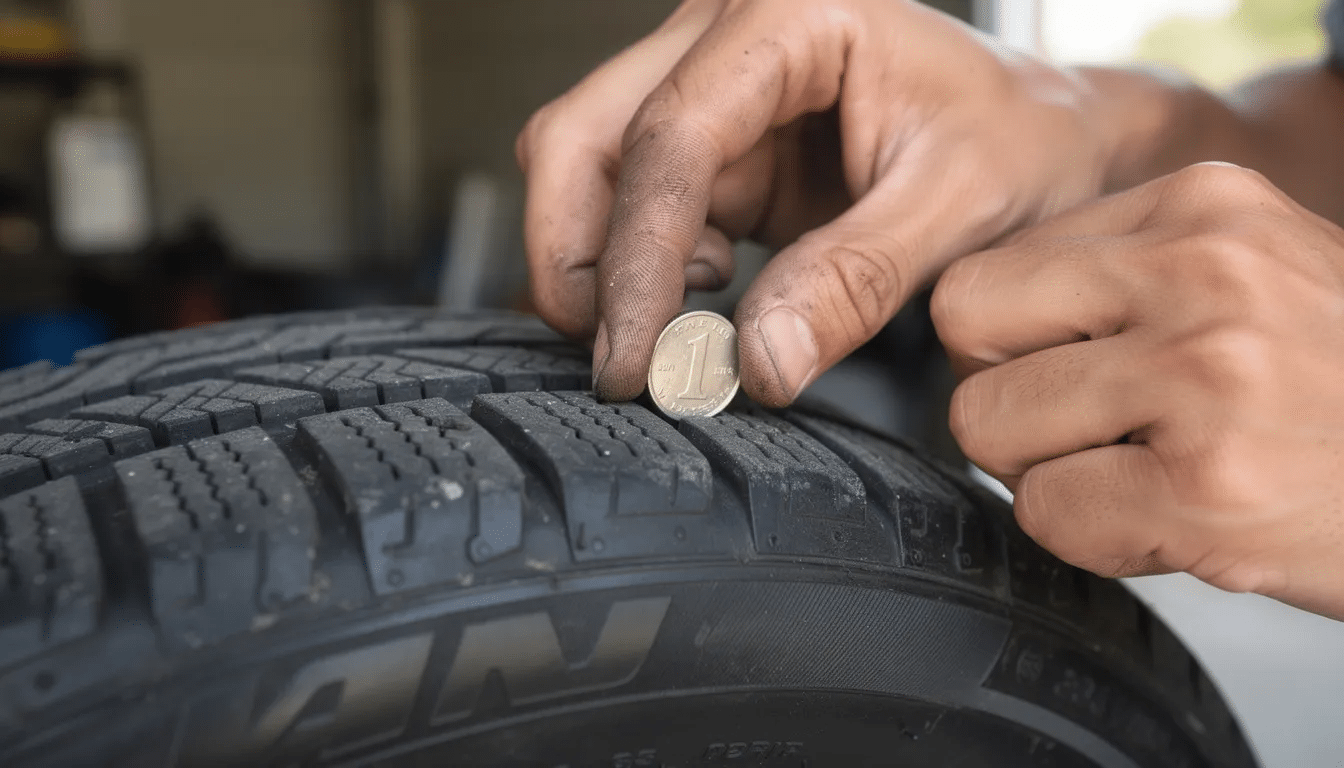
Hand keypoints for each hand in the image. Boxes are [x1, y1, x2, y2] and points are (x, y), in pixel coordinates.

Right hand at [517, 0, 1119, 404]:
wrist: (1053, 137)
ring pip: (589, 170)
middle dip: (581, 256)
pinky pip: (632, 205)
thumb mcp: (961, 207)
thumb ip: (856, 280)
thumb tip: (754, 363)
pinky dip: (639, 269)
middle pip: (584, 134)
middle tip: (624, 361)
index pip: (672, 133)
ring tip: (687, 322)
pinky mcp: (716, 147)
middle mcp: (730, 33)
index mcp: (792, 12)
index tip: (636, 360)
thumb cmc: (1027, 141)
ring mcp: (713, 88)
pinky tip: (707, 294)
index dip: (637, 256)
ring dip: (602, 266)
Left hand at [933, 162, 1343, 619]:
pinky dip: (1095, 538)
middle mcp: (1201, 273)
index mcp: (1202, 207)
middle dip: (1004, 393)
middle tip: (1085, 430)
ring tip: (1144, 474)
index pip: (994, 266)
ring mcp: (1205, 375)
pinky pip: (1045, 513)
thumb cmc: (1342, 391)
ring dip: (1048, 471)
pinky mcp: (1207, 486)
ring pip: (986, 423)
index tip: (1071, 373)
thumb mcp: (1252, 276)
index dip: (1009, 339)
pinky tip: (1174, 522)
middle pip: (964, 326)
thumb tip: (974, 321)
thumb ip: (1127, 275)